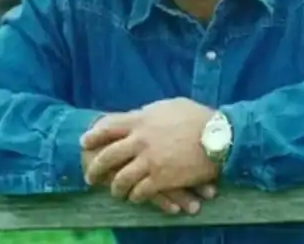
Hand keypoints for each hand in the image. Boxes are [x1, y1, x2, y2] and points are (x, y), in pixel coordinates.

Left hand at [80, 98, 217, 203]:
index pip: (108, 127)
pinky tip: (135, 197)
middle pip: (108, 156)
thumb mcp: (170, 106)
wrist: (219, 136)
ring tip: (114, 191)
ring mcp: (149, 161)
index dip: (93, 136)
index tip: (84, 142)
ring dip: (115, 187)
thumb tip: (139, 114)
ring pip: (121, 179)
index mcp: (141, 119)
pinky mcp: (161, 179)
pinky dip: (135, 196)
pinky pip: (140, 192)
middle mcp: (140, 140)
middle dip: (95, 168)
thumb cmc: (197, 117)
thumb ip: (149, 112)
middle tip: (90, 175)